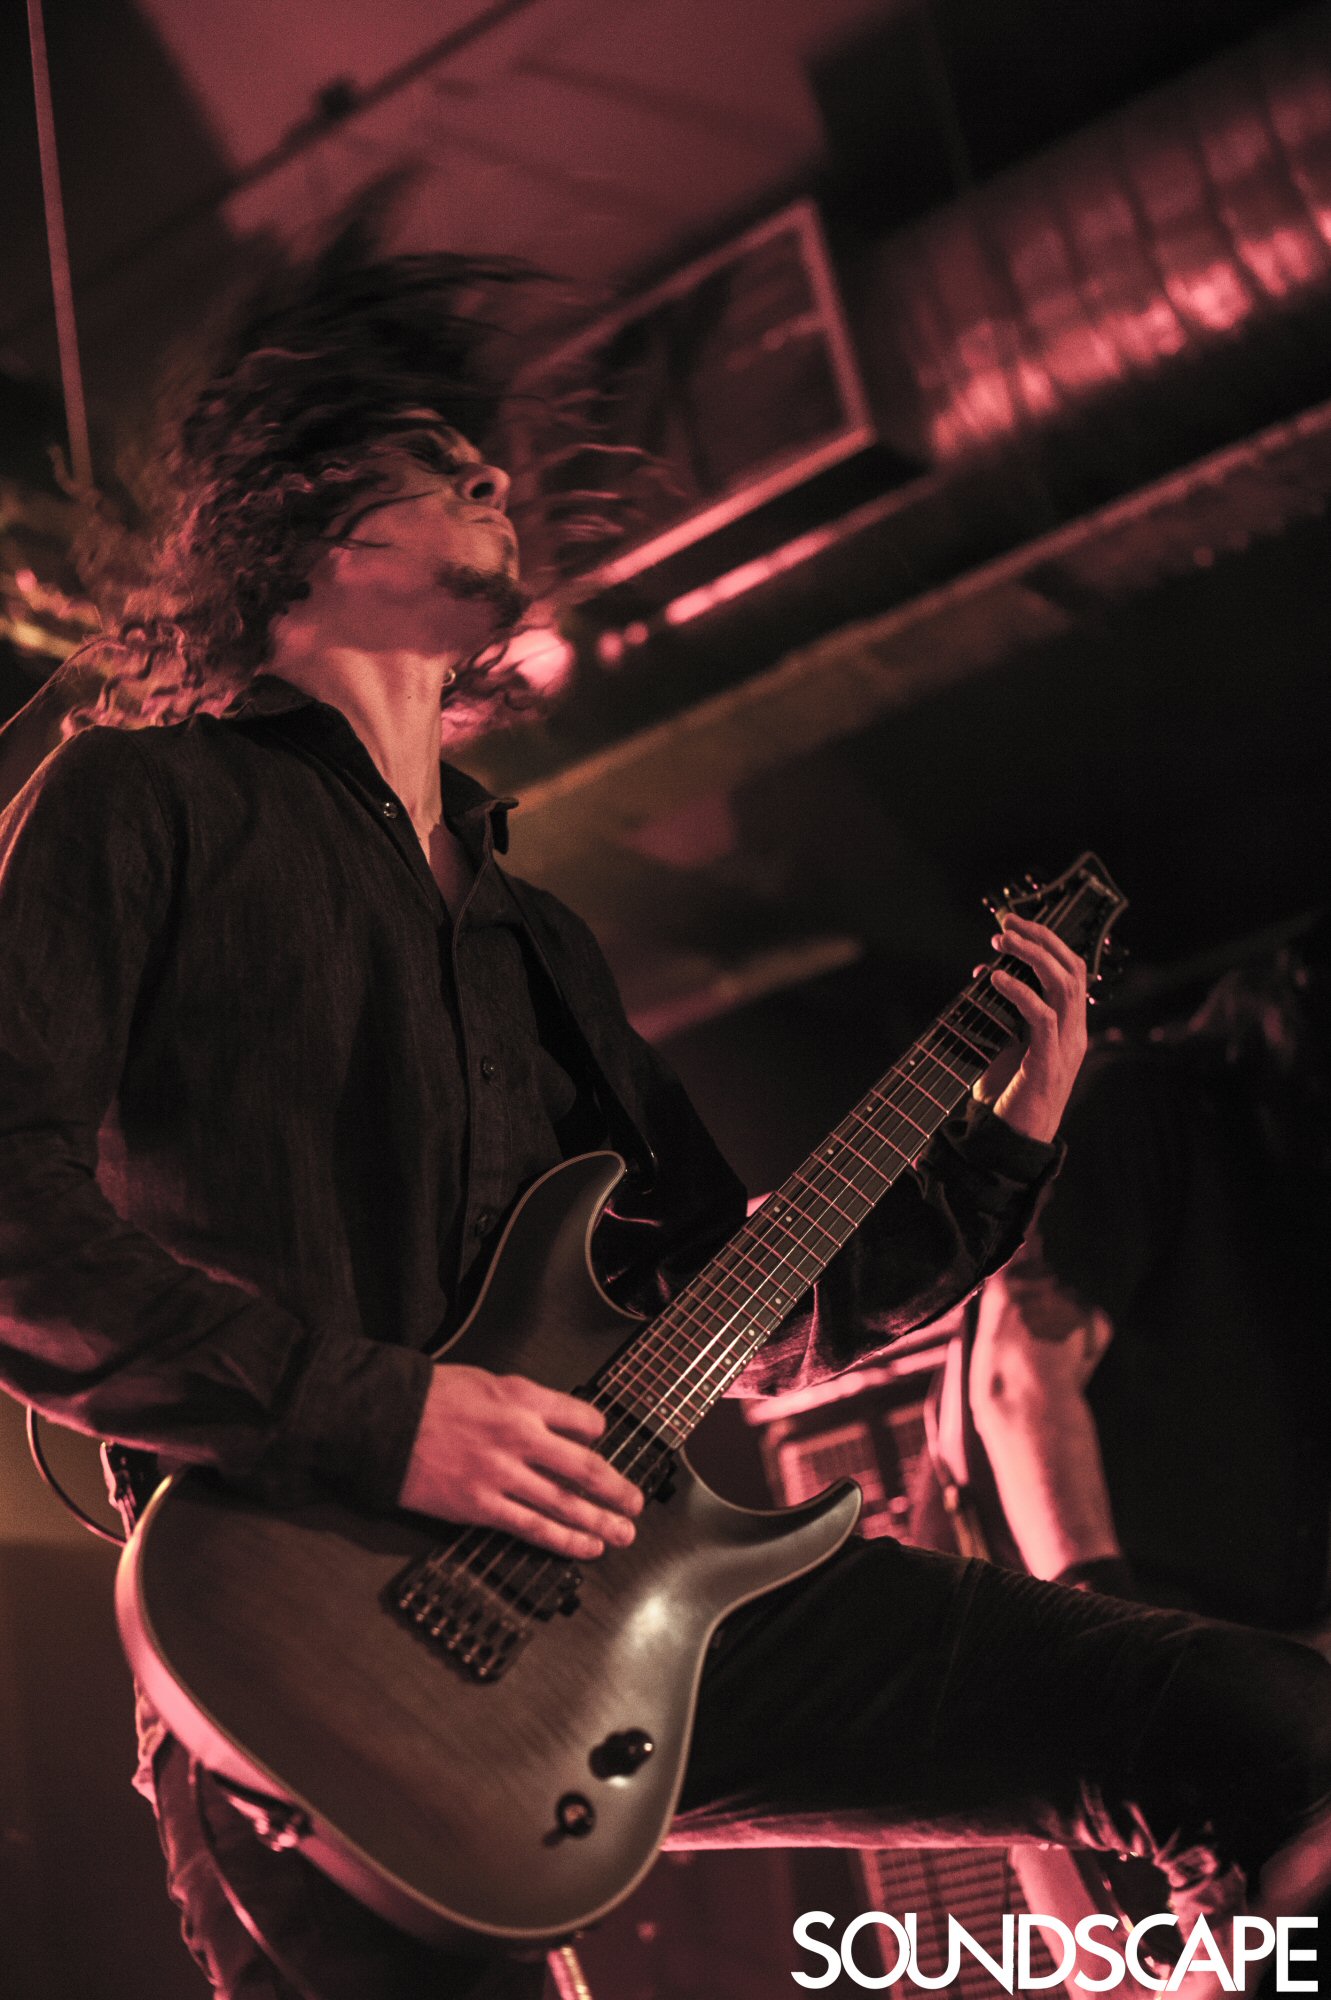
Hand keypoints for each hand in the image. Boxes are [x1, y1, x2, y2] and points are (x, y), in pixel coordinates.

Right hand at [397, 1364, 643, 1559]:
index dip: (598, 1432)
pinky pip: (532, 1527)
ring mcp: (502, 1475)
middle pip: (585, 1469)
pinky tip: (586, 1547)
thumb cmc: (433, 1397)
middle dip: (617, 1490)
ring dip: (600, 1522)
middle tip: (637, 1503)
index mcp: (524, 1399)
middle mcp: (521, 1436)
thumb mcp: (489, 1381)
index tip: (602, 1442)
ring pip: (565, 1504)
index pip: (583, 1420)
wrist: (386, 1421)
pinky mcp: (480, 1506)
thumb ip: (528, 1402)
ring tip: (624, 1533)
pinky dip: (564, 1540)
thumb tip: (561, 1424)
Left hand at [973, 913, 1087, 1142]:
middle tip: (1009, 921)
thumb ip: (999, 1009)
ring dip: (1032, 957)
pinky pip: (1041, 1018)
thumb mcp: (1001, 1042)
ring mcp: (1065, 1048)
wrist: (1009, 1141)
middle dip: (1042, 939)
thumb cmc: (1006, 1094)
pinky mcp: (1047, 1063)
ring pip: (1063, 987)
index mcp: (1068, 1027)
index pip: (1072, 972)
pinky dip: (1019, 992)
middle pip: (1073, 970)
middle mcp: (1074, 1033)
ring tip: (1002, 940)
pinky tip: (996, 978)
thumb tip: (984, 971)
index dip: (1048, 943)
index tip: (1015, 924)